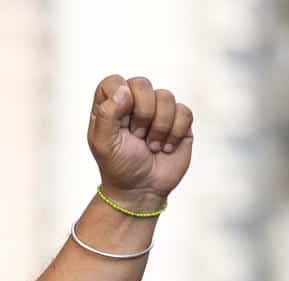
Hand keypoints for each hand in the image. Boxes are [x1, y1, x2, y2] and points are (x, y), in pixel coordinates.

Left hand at [88, 74, 194, 204]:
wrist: (142, 190)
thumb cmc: (119, 167)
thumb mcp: (103, 144)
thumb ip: (106, 114)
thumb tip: (124, 90)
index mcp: (111, 106)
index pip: (114, 82)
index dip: (120, 96)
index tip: (121, 120)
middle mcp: (134, 103)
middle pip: (142, 83)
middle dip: (142, 113)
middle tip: (136, 135)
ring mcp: (158, 110)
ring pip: (166, 96)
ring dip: (159, 127)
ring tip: (151, 146)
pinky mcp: (179, 120)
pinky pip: (184, 111)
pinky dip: (175, 133)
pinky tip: (166, 148)